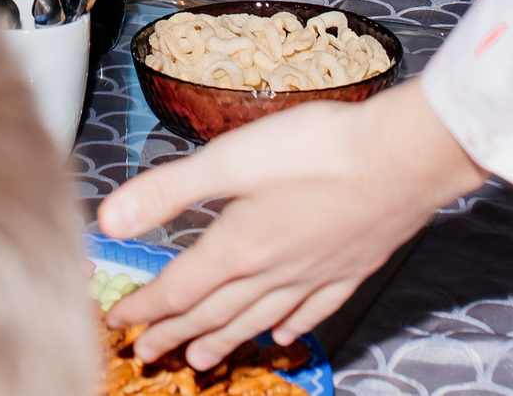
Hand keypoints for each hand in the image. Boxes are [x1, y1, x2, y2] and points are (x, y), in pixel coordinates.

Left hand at [98, 82, 485, 367]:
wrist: (403, 158)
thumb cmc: (320, 151)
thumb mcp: (229, 160)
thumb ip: (168, 191)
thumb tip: (109, 220)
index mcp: (238, 248)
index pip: (179, 288)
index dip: (144, 307)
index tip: (119, 321)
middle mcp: (273, 272)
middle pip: (214, 312)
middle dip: (174, 334)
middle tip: (147, 353)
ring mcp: (314, 275)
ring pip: (258, 319)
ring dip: (224, 341)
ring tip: (201, 360)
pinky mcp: (348, 268)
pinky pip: (312, 310)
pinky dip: (291, 326)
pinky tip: (282, 334)